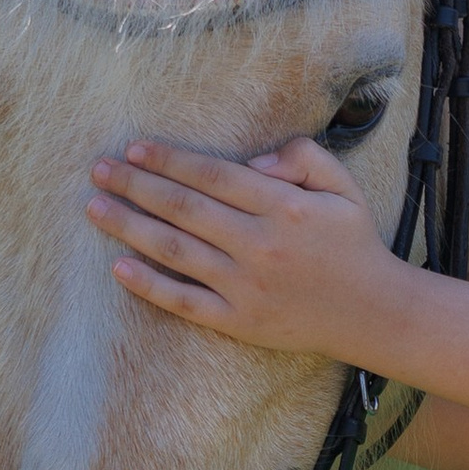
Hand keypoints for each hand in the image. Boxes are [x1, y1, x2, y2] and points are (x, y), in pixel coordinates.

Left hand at [85, 134, 408, 359]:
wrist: (372, 313)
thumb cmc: (353, 244)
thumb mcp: (342, 187)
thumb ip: (302, 157)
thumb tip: (253, 160)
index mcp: (284, 207)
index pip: (213, 175)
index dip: (170, 160)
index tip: (136, 149)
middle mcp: (260, 244)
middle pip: (183, 208)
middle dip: (135, 185)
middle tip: (99, 170)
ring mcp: (246, 286)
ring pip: (175, 250)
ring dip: (130, 226)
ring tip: (96, 208)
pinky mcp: (239, 320)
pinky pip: (184, 301)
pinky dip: (149, 285)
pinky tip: (119, 267)